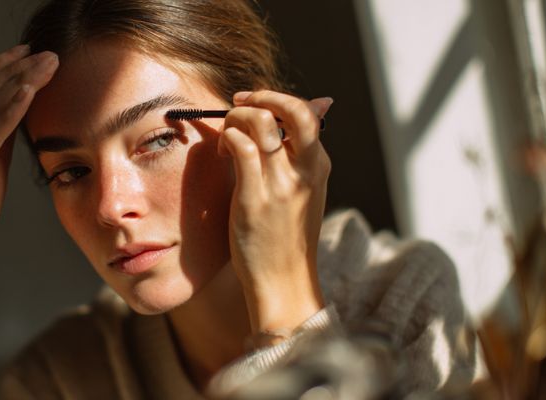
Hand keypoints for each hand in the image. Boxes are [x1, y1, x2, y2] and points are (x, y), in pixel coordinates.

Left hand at [218, 90, 332, 338]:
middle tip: (239, 102)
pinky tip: (223, 151)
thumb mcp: (306, 189)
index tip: (255, 103)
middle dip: (262, 96)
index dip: (276, 100)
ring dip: (236, 117)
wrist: (283, 281)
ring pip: (260, 122)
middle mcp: (304, 170)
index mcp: (319, 165)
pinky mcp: (254, 198)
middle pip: (292, 110)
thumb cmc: (288, 236)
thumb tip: (323, 102)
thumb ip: (304, 151)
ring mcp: (280, 183)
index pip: (305, 112)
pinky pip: (240, 147)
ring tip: (227, 133)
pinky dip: (228, 138)